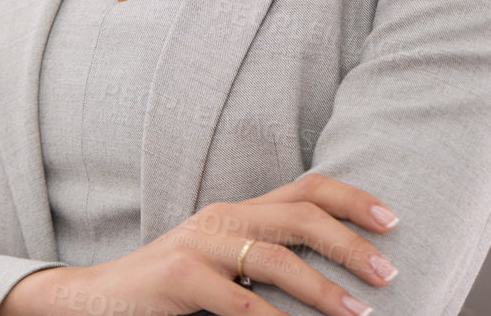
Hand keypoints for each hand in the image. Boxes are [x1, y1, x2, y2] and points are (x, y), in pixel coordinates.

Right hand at [1, 172, 398, 315]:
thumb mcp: (224, 263)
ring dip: (322, 289)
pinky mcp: (178, 277)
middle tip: (388, 272)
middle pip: (300, 216)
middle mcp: (222, 217)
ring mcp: (198, 244)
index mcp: (239, 210)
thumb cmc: (173, 291)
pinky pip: (236, 301)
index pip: (306, 188)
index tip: (392, 220)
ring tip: (356, 313)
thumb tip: (339, 276)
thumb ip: (267, 258)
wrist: (97, 299)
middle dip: (349, 243)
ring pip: (274, 259)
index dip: (352, 198)